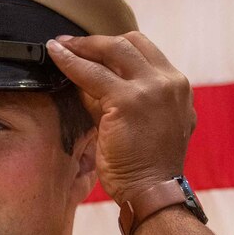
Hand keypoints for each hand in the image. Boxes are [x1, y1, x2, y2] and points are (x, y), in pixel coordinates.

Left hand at [46, 31, 195, 201]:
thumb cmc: (146, 167)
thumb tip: (88, 81)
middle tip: (71, 44)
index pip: (144, 52)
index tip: (92, 48)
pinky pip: (92, 73)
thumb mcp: (145, 124)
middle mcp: (170, 83)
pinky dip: (70, 62)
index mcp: (178, 88)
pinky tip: (55, 56)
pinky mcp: (129, 100)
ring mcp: (152, 89)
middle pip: (131, 43)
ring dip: (82, 46)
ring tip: (59, 46)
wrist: (153, 192)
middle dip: (97, 41)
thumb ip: (123, 99)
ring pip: (112, 51)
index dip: (116, 46)